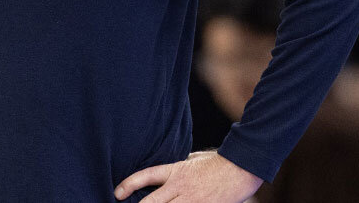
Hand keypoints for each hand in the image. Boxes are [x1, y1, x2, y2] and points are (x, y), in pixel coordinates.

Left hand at [114, 150, 261, 201]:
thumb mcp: (195, 160)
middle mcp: (180, 186)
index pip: (147, 175)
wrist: (241, 169)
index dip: (129, 184)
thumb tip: (167, 175)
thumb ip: (179, 169)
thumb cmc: (219, 164)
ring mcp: (190, 200)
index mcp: (176, 171)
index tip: (117, 194)